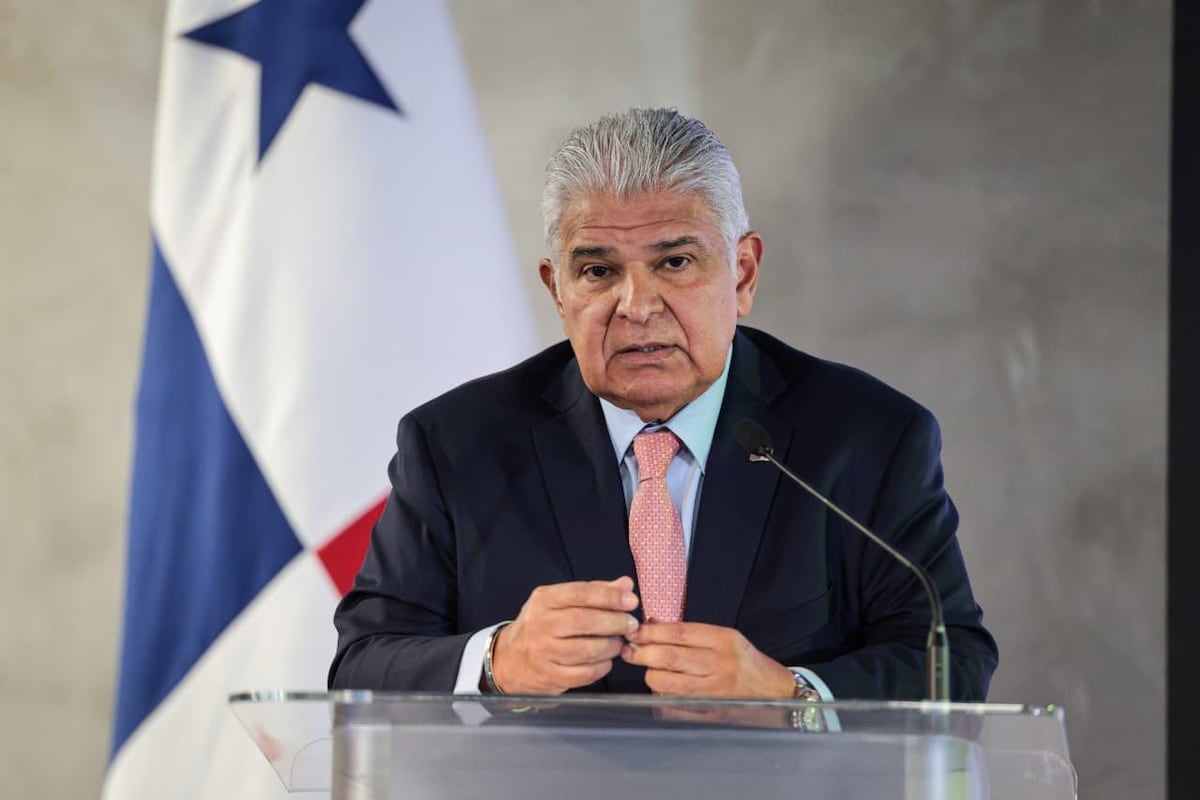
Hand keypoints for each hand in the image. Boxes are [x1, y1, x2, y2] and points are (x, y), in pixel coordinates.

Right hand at [490, 576, 639, 694]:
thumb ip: (594, 591)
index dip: (609, 597)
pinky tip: (606, 660)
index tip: (631, 601)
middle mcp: (540, 624)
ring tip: (619, 643)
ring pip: (587, 650)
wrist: (509, 659)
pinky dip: (602, 667)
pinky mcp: (550, 677)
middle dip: (615, 623)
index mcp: (544, 600)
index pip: (580, 593)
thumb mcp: (560, 601)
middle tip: (632, 625)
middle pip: (584, 621)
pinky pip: (584, 673)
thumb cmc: (542, 625)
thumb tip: (627, 585)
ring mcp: (543, 653)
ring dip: (611, 646)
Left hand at [621, 621, 795, 697]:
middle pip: (671, 658)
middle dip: (642, 654)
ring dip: (651, 676)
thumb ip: (691, 633)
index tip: (633, 631)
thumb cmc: (745, 661)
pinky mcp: (711, 714)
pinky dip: (662, 697)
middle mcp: (720, 665)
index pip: (679, 633)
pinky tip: (661, 690)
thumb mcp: (725, 638)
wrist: (776, 693)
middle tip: (628, 651)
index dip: (651, 632)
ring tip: (648, 670)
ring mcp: (715, 692)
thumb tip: (652, 624)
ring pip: (669, 684)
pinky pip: (676, 706)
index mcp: (724, 640)